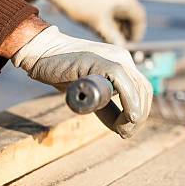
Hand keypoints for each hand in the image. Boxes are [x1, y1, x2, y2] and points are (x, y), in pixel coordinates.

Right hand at [12, 26, 151, 137]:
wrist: (40, 52)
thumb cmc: (61, 72)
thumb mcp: (90, 91)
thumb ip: (104, 103)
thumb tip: (122, 127)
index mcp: (122, 63)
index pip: (142, 90)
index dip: (140, 112)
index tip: (127, 128)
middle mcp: (122, 57)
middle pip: (144, 90)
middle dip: (139, 116)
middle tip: (125, 132)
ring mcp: (113, 57)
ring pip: (138, 88)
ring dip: (135, 114)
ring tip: (122, 129)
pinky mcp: (100, 61)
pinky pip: (122, 81)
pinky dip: (130, 102)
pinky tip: (127, 117)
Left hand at [43, 0, 145, 45]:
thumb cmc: (80, 4)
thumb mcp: (99, 24)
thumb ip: (113, 37)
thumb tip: (122, 48)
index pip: (140, 17)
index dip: (137, 33)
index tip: (130, 44)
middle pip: (131, 14)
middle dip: (127, 30)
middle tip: (120, 43)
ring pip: (119, 11)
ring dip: (117, 25)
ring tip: (110, 37)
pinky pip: (110, 6)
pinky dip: (109, 18)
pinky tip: (101, 27)